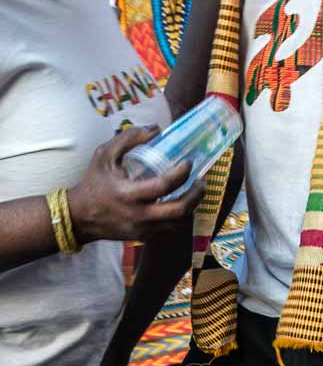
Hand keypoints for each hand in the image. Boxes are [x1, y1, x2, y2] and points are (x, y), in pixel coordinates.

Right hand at [68, 126, 204, 244]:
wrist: (78, 217)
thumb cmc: (93, 183)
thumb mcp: (104, 155)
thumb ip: (129, 138)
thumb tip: (157, 128)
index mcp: (127, 194)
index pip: (164, 185)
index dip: (182, 173)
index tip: (188, 162)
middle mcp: (137, 215)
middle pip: (179, 210)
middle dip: (196, 194)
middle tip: (201, 180)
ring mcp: (141, 229)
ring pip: (178, 222)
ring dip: (192, 205)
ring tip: (195, 189)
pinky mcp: (143, 236)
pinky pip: (169, 228)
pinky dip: (180, 215)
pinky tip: (182, 200)